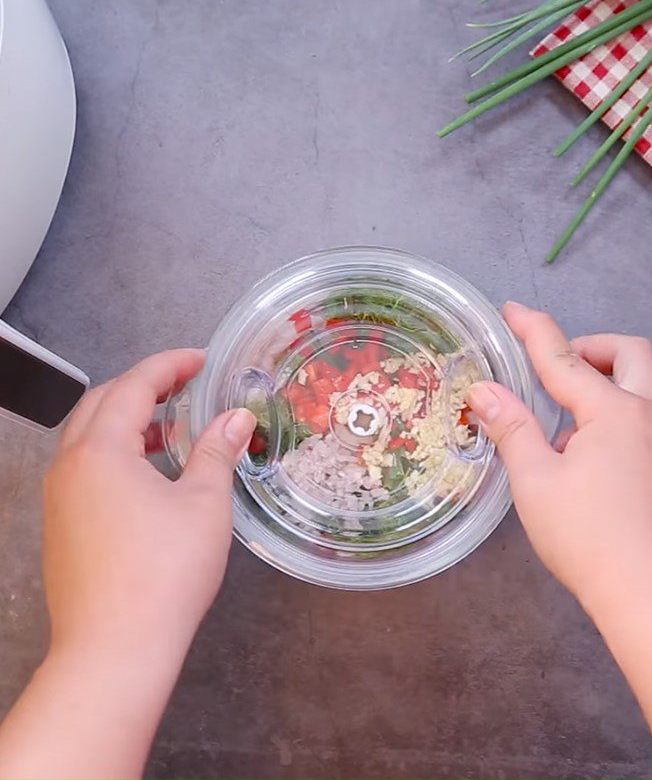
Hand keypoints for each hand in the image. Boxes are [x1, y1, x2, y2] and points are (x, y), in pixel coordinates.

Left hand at [43, 349, 255, 660]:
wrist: (115, 649)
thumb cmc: (165, 571)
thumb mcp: (203, 503)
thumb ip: (217, 450)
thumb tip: (237, 417)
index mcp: (100, 451)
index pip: (133, 386)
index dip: (170, 365)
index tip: (201, 359)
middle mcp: (68, 466)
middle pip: (100, 402)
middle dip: (144, 385)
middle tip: (186, 384)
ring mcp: (58, 498)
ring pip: (87, 436)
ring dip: (127, 419)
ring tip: (171, 426)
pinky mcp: (60, 526)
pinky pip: (84, 467)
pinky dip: (115, 452)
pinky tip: (148, 473)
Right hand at [467, 303, 651, 612]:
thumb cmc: (589, 538)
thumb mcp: (536, 482)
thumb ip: (511, 428)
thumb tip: (483, 391)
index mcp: (615, 412)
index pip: (564, 358)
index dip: (533, 330)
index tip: (511, 308)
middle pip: (631, 353)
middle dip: (592, 348)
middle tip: (558, 371)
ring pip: (648, 385)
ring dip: (608, 382)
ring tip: (568, 425)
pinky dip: (622, 414)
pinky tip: (595, 461)